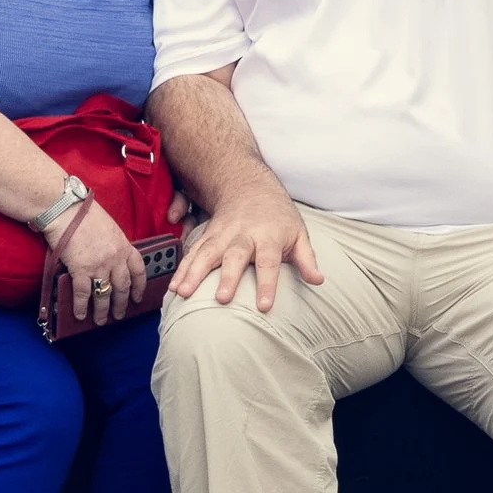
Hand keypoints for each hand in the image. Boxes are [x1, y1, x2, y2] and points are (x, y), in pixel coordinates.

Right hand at [56, 198, 144, 326]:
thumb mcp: (109, 227)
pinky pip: (84, 294)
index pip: (139, 270)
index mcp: (124, 245)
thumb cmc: (84, 213)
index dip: (139, 287)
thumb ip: (114, 245)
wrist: (65, 209)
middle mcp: (115, 258)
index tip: (138, 297)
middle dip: (121, 304)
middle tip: (119, 315)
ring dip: (103, 311)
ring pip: (105, 295)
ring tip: (101, 321)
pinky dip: (82, 307)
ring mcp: (99, 265)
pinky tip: (80, 314)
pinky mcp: (81, 270)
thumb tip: (112, 259)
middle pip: (122, 287)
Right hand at [171, 175, 322, 313]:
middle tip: (221, 299)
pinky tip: (174, 287)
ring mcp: (222, 234)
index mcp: (268, 236)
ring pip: (206, 253)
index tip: (264, 306)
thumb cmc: (278, 216)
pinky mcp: (207, 236)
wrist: (248, 185)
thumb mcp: (298, 233)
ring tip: (182, 294)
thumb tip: (318, 281)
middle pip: (234, 256)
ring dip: (193, 273)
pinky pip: (192, 252)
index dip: (267, 284)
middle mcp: (243, 235)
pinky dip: (182, 269)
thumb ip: (306, 259)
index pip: (269, 262)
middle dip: (227, 277)